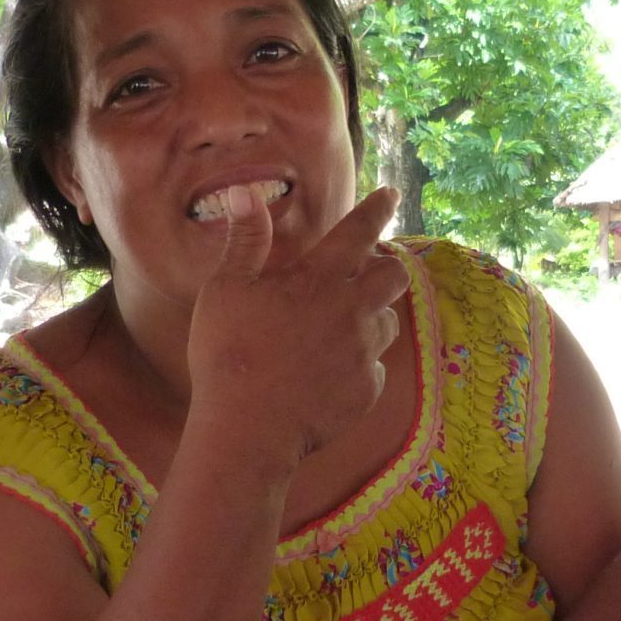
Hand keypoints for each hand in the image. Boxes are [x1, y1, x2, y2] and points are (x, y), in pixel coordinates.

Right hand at [185, 185, 409, 474]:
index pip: (358, 231)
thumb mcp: (226, 288)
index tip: (390, 194)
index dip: (377, 208)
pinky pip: (376, 369)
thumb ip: (245, 239)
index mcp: (318, 280)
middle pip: (394, 276)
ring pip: (389, 323)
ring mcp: (363, 353)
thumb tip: (246, 190)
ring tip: (343, 326)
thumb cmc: (228, 354)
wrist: (247, 429)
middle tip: (368, 271)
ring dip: (373, 317)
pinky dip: (361, 365)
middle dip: (388, 267)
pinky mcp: (367, 391)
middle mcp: (351, 311)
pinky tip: (333, 373)